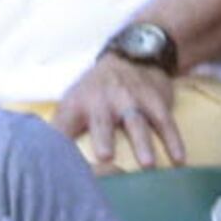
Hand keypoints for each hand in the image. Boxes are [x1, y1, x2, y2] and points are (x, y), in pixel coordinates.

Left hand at [54, 50, 185, 170]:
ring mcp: (132, 98)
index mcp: (80, 103)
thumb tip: (40, 163)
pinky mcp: (155, 100)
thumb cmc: (95, 93)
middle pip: (104, 120)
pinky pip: (166, 122)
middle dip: (104, 136)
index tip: (62, 162)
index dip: (63, 139)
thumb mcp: (72, 104)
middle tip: (105, 158)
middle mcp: (105, 99)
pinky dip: (174, 140)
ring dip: (142, 143)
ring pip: (138, 121)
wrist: (133, 55)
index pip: (67, 123)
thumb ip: (59, 131)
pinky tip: (180, 160)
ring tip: (147, 166)